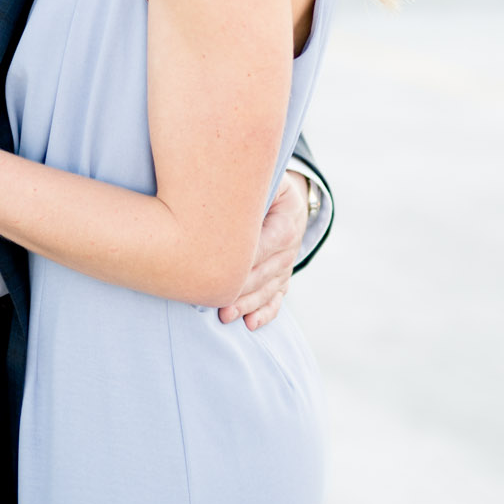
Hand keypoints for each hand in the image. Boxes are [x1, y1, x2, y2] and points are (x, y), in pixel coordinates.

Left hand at [217, 170, 309, 330]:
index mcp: (286, 222)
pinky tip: (251, 324)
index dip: (241, 264)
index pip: (262, 248)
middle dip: (239, 289)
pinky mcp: (282, 274)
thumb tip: (220, 204)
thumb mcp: (265, 179)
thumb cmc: (264, 183)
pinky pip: (277, 297)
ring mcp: (287, 263)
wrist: (286, 195)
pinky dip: (266, 312)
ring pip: (268, 289)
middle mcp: (290, 247)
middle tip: (213, 301)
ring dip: (247, 304)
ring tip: (226, 315)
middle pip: (263, 274)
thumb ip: (247, 190)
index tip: (214, 273)